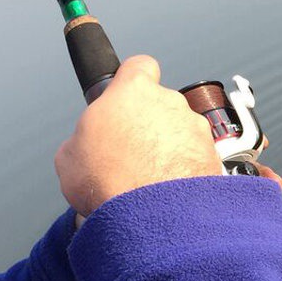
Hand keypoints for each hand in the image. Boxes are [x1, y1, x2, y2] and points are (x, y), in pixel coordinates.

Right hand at [55, 55, 222, 215]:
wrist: (151, 214)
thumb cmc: (111, 181)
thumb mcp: (68, 157)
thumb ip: (80, 139)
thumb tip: (81, 148)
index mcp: (133, 92)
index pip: (139, 66)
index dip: (131, 80)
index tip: (124, 95)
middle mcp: (169, 102)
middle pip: (159, 104)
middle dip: (148, 124)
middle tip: (131, 152)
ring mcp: (195, 128)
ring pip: (180, 132)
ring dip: (168, 149)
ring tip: (149, 177)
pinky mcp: (212, 155)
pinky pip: (196, 156)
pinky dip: (185, 169)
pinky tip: (168, 189)